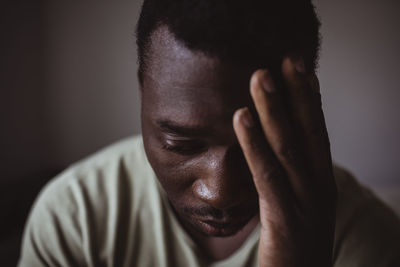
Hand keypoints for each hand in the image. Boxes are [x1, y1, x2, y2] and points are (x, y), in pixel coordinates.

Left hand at [233, 57, 336, 266]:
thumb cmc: (295, 248)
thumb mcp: (297, 208)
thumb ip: (288, 181)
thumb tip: (274, 153)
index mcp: (319, 183)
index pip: (316, 133)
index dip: (308, 99)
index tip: (297, 69)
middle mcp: (318, 188)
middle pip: (308, 132)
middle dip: (298, 93)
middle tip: (287, 57)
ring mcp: (306, 205)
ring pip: (289, 147)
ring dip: (275, 108)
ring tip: (260, 76)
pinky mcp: (286, 222)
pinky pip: (267, 176)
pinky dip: (254, 144)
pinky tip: (241, 117)